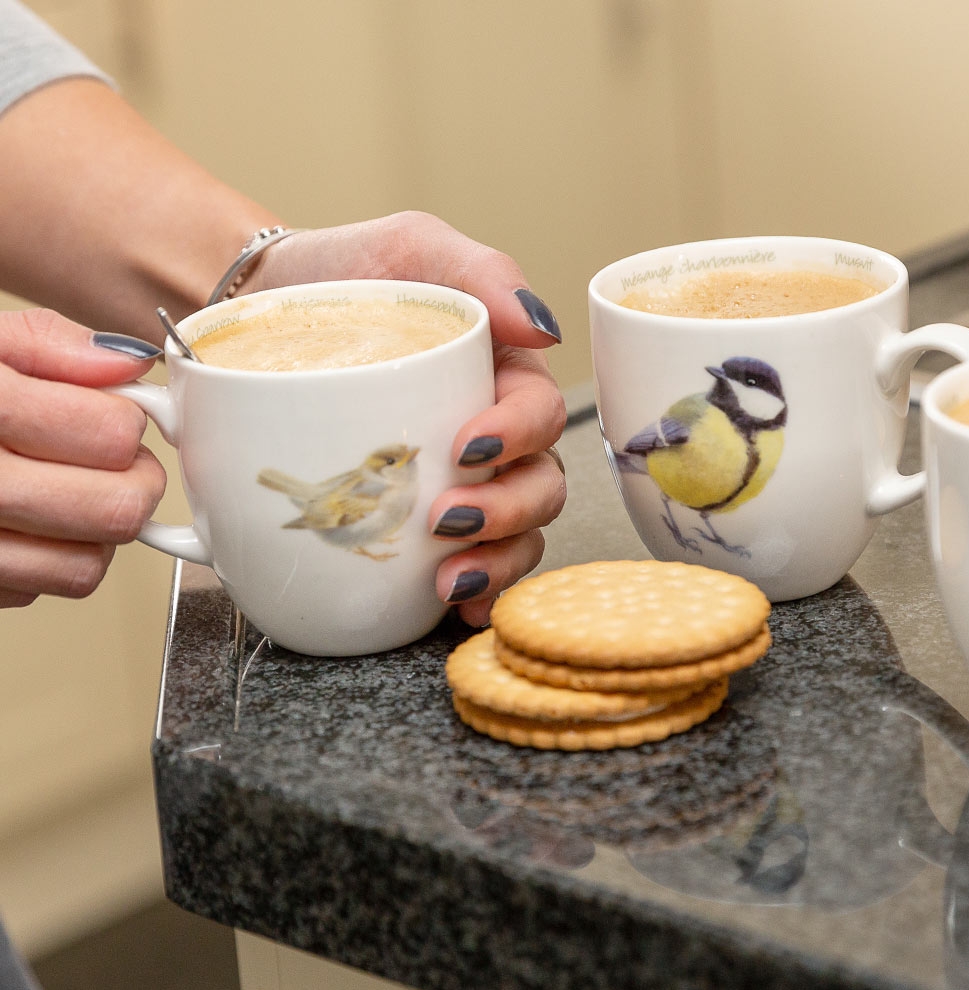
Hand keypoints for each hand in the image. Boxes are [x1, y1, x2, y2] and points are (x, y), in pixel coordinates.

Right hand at [0, 309, 165, 606]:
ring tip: (70, 490)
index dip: (127, 421)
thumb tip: (129, 364)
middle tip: (111, 460)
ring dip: (97, 530)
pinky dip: (52, 558)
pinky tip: (29, 522)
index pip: (112, 436)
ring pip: (88, 565)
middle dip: (133, 480)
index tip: (114, 414)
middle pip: (118, 510)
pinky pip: (44, 589)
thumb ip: (51, 344)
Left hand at [249, 212, 567, 624]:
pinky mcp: (416, 518)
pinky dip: (472, 590)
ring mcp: (457, 482)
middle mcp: (491, 437)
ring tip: (447, 579)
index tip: (466, 448)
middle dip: (506, 514)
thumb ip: (481, 272)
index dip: (518, 439)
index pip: (539, 416)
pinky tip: (451, 605)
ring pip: (513, 535)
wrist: (266, 312)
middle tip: (446, 522)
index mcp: (500, 378)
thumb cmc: (344, 275)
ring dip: (493, 563)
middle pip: (538, 487)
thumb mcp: (412, 246)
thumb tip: (542, 331)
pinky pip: (464, 562)